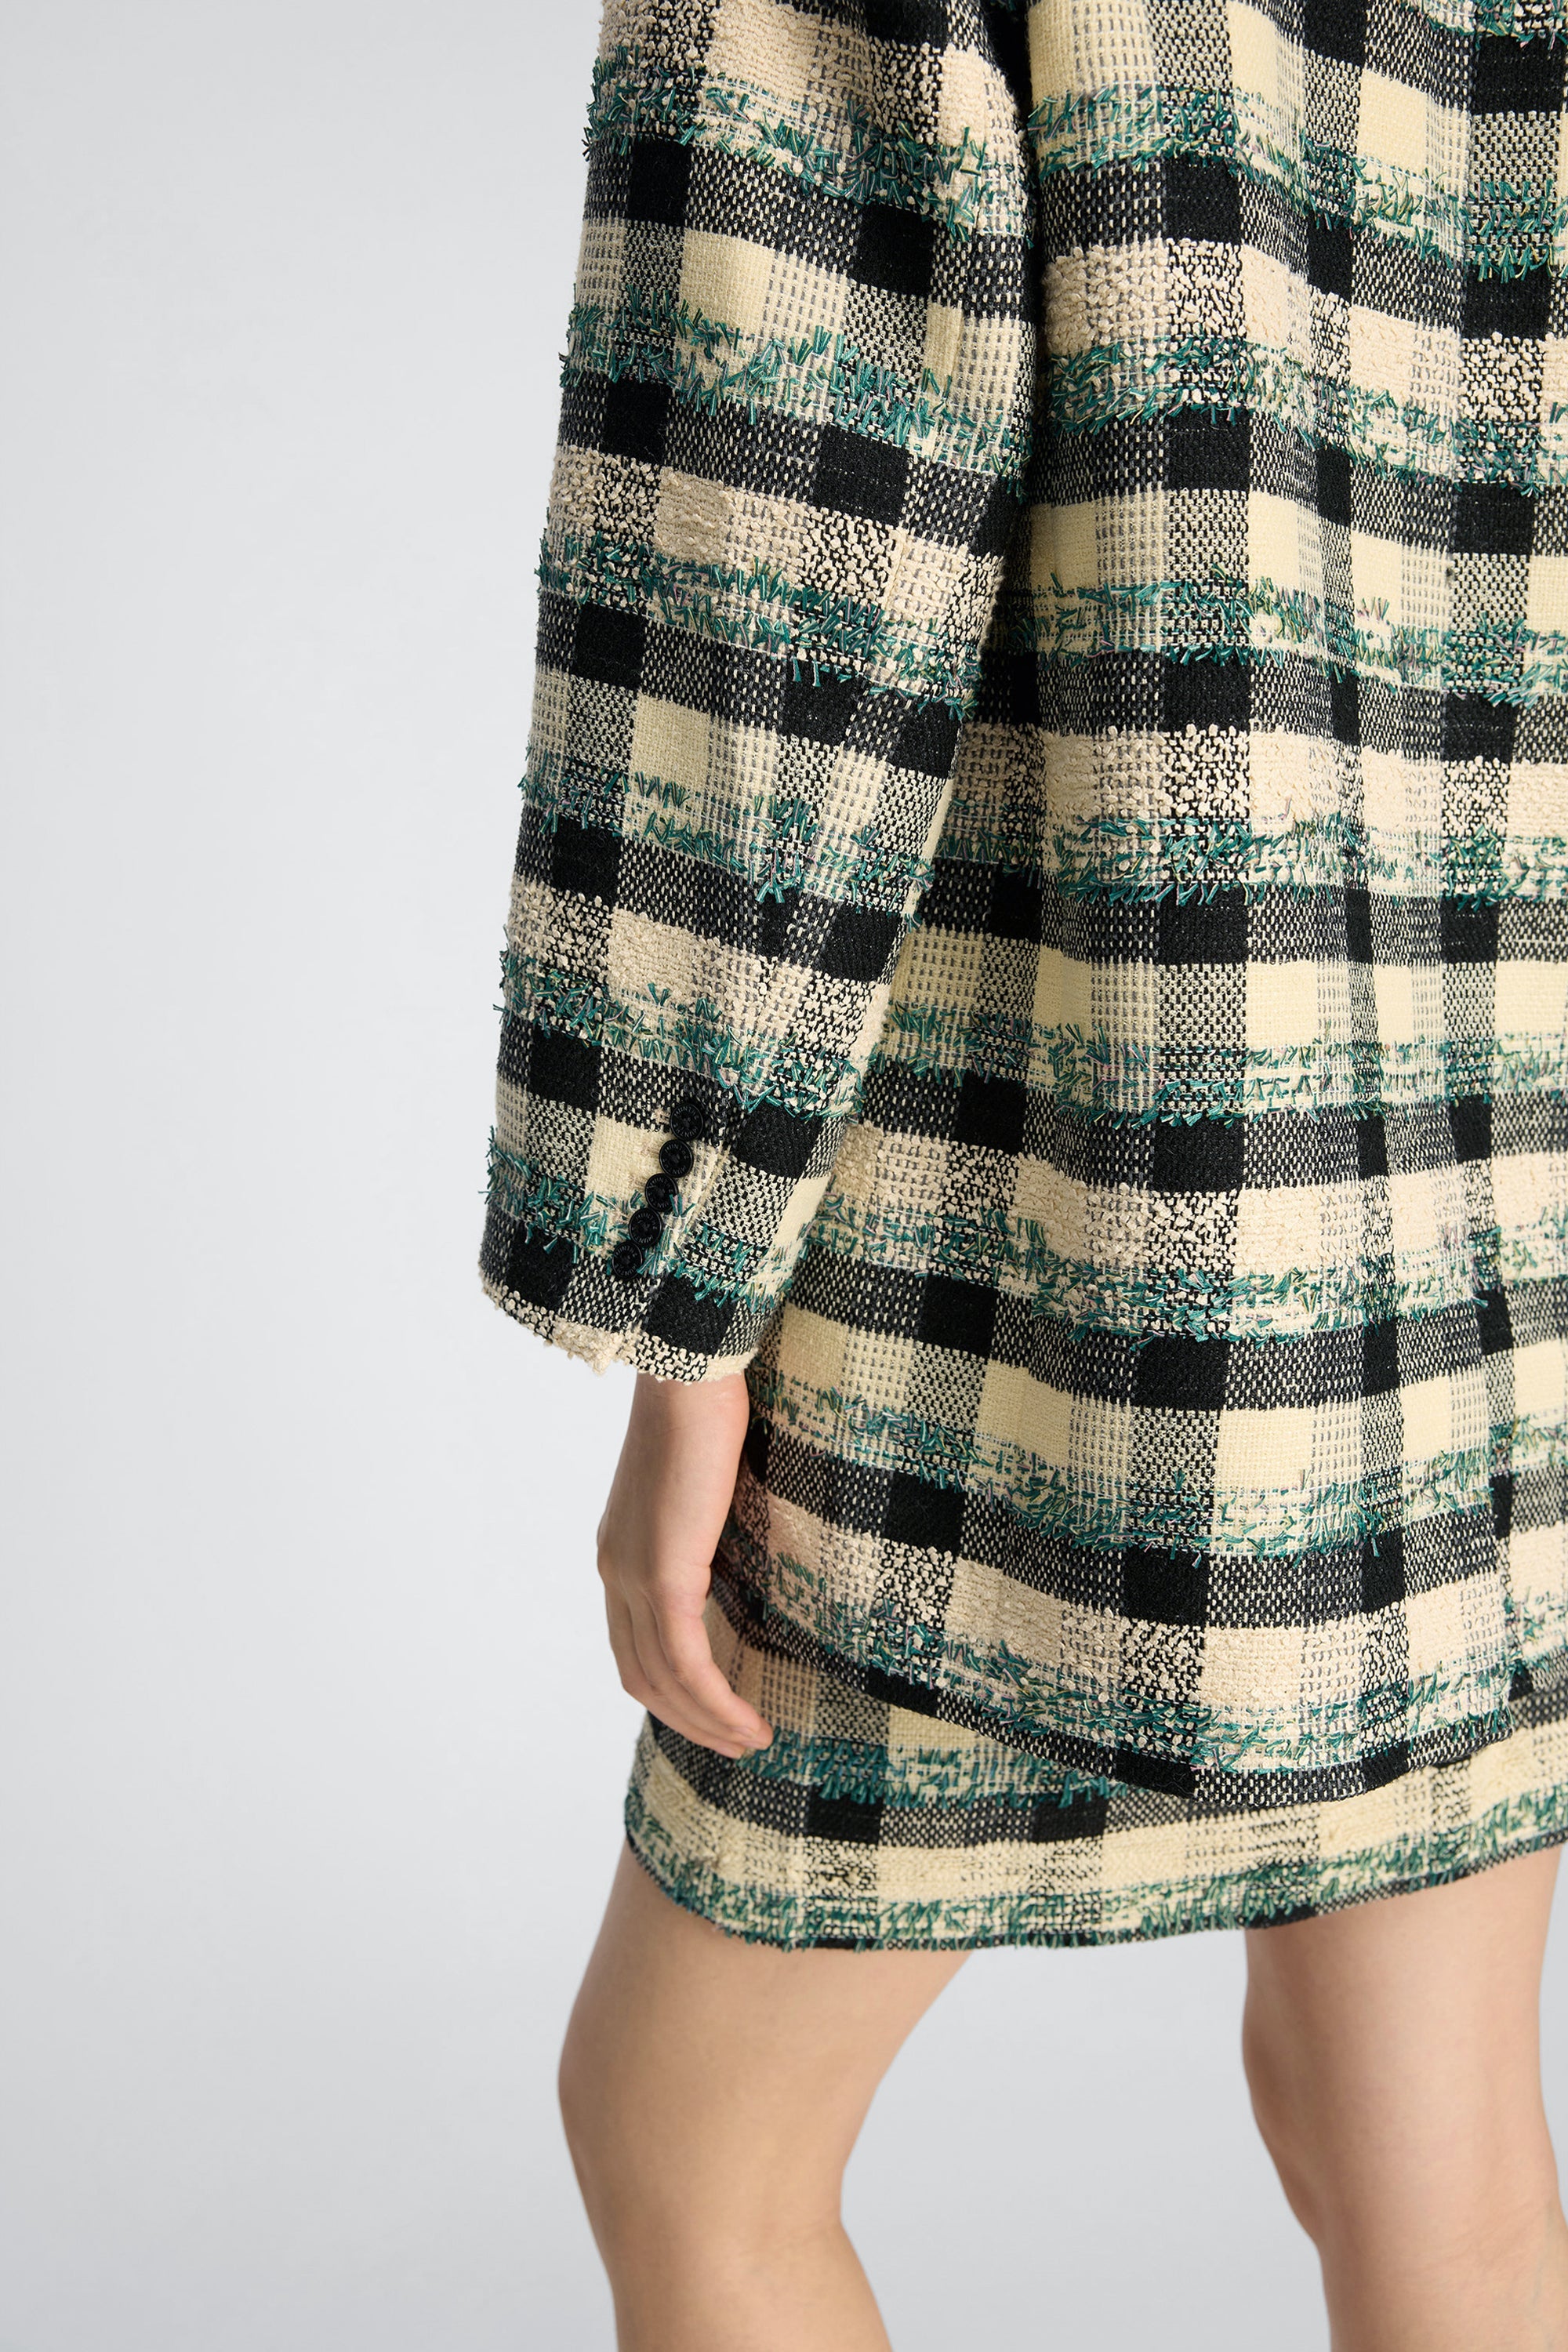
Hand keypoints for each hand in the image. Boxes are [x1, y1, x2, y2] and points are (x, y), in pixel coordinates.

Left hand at [596, 1370, 773, 1758]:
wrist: (688, 1374)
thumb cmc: (705, 1410)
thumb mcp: (702, 1486)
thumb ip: (706, 1529)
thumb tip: (739, 1555)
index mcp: (621, 1552)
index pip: (634, 1644)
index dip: (671, 1690)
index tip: (716, 1712)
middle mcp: (616, 1571)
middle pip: (641, 1676)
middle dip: (689, 1720)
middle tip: (737, 1742)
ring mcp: (633, 1576)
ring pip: (663, 1681)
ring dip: (709, 1722)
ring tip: (753, 1742)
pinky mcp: (664, 1576)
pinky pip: (688, 1661)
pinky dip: (716, 1701)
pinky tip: (748, 1721)